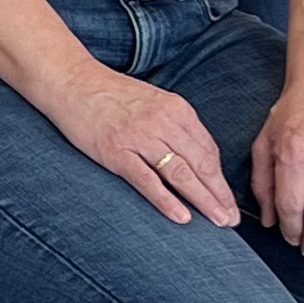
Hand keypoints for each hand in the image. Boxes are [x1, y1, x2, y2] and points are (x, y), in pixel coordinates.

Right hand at [31, 60, 241, 228]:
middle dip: (220, 195)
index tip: (229, 200)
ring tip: (218, 221)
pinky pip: (147, 180)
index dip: (221, 180)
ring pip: (181, 174)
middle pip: (201, 164)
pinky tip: (182, 217)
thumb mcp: (153, 101)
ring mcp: (139, 137)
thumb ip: (175, 125)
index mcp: (177, 109)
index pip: (209, 150)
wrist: (71, 81)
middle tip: (232, 220)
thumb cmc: (111, 93)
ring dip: (204, 201)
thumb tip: (195, 157)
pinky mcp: (116, 151)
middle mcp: (163, 122)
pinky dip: (167, 200)